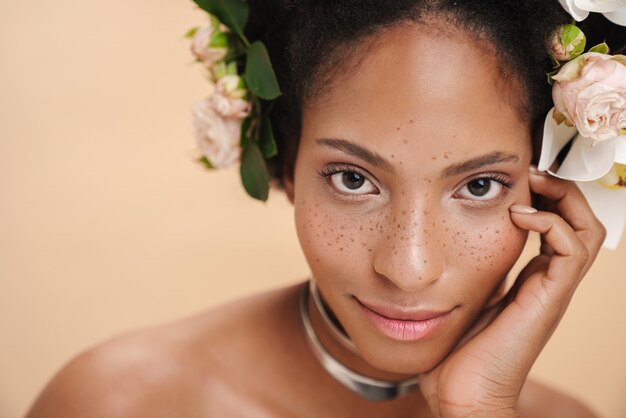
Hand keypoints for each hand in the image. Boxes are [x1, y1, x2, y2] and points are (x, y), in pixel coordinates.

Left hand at [417, 167, 605, 417]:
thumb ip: (469, 270)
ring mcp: (552, 290)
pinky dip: (552, 222)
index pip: (556, 226)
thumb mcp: (463, 295)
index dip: (543, 197)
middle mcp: (547, 281)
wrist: (463, 393)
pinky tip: (518, 216)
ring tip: (531, 183)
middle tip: (529, 172)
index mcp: (530, 279)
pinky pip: (573, 249)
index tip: (514, 178)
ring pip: (587, 230)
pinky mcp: (550, 298)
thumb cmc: (457, 350)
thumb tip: (450, 243)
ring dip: (563, 198)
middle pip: (580, 222)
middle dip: (559, 189)